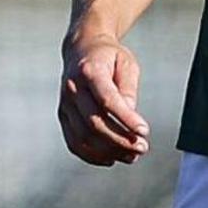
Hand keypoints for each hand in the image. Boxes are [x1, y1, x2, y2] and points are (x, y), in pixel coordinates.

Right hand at [59, 34, 148, 165]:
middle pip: (94, 122)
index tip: (145, 131)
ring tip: (132, 156)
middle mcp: (72, 89)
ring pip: (83, 136)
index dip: (126, 119)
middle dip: (120, 139)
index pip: (107, 100)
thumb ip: (128, 89)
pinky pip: (73, 141)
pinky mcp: (63, 116)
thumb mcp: (127, 64)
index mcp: (89, 72)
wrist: (81, 49)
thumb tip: (130, 117)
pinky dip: (91, 155)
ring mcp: (64, 104)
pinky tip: (111, 159)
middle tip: (143, 147)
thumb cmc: (110, 57)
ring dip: (109, 151)